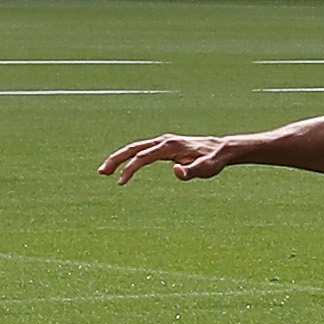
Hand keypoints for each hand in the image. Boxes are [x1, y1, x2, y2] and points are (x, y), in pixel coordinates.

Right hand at [101, 133, 237, 181]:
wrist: (221, 149)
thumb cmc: (213, 160)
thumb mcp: (206, 169)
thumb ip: (192, 171)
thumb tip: (176, 171)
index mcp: (170, 146)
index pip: (143, 157)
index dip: (130, 169)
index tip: (120, 182)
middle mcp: (163, 141)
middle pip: (133, 148)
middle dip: (116, 159)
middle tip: (101, 172)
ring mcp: (163, 142)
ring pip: (135, 148)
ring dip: (119, 158)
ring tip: (105, 171)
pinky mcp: (164, 146)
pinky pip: (142, 151)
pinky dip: (130, 157)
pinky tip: (124, 168)